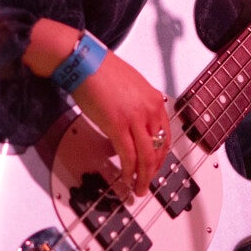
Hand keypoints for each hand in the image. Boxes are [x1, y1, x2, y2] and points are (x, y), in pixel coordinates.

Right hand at [23, 20, 168, 197]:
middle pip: (158, 149)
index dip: (161, 156)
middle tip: (146, 184)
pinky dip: (128, 171)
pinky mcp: (117, 125)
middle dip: (153, 171)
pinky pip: (127, 155)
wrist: (84, 61)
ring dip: (143, 177)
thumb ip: (139, 106)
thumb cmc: (101, 71)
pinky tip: (126, 179)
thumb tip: (135, 127)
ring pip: (146, 156)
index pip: (166, 136)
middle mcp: (149, 110)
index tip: (155, 167)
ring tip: (137, 189)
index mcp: (154, 100)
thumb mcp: (131, 87)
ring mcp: (134, 118)